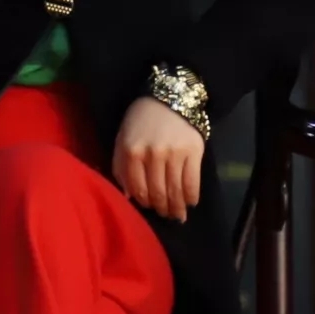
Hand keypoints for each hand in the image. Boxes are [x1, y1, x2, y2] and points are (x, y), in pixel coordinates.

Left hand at [113, 97, 203, 222]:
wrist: (169, 98)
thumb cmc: (141, 120)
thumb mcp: (123, 139)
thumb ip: (121, 166)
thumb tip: (128, 196)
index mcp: (132, 152)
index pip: (137, 188)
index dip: (144, 202)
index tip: (149, 208)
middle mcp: (153, 155)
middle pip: (157, 192)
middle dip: (161, 208)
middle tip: (166, 215)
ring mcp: (175, 154)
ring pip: (175, 190)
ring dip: (177, 207)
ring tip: (178, 215)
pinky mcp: (194, 152)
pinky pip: (192, 182)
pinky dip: (191, 196)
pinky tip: (191, 202)